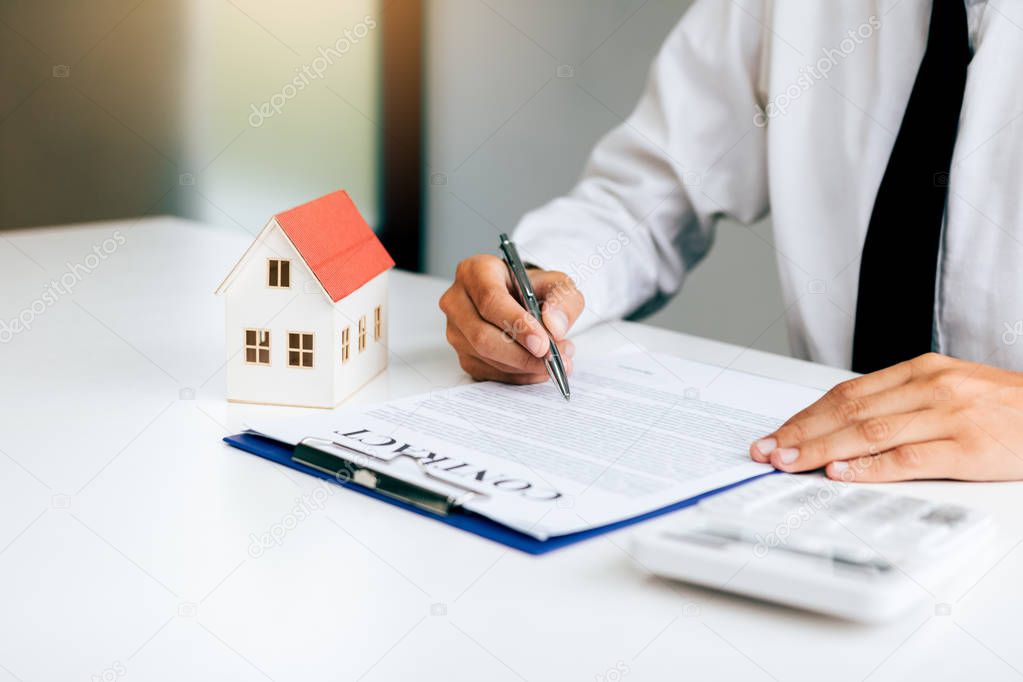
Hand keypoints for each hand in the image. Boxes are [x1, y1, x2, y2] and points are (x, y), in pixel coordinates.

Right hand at [439, 254, 583, 383]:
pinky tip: (538, 368)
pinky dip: (518, 376)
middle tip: (554, 358)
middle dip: (523, 354)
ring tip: (555, 358)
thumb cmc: (533, 288)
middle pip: (483, 335)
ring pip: (486, 357)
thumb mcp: (557, 284)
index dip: (517, 324)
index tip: (543, 344)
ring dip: (524, 365)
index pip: (490, 300)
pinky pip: (489, 373)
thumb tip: (554, 327)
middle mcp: (458, 300)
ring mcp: (456, 330)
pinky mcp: (462, 355)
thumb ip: (562, 300)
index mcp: (476, 272)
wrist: (523, 301)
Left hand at [749, 352, 1022, 481]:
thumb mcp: (949, 390)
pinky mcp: (968, 447)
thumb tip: (842, 427)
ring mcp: (948, 416)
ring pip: (868, 432)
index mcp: (920, 371)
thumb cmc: (1004, 408)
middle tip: (767, 451)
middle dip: (800, 433)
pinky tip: (841, 472)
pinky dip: (869, 467)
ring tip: (789, 462)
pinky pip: (908, 458)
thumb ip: (900, 403)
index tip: (775, 434)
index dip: (804, 415)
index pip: (845, 393)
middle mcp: (929, 387)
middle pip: (848, 411)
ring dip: (821, 449)